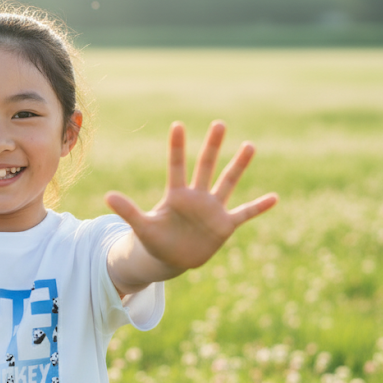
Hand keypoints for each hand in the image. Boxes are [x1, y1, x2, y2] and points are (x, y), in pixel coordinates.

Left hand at [105, 120, 276, 273]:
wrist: (169, 259)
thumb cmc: (154, 241)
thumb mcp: (142, 226)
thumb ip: (128, 211)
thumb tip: (108, 196)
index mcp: (176, 195)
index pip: (177, 165)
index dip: (178, 147)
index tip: (178, 125)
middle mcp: (197, 197)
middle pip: (206, 167)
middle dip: (213, 146)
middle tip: (219, 123)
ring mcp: (212, 210)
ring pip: (228, 183)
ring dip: (239, 166)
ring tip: (250, 145)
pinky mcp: (224, 225)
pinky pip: (245, 214)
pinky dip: (258, 207)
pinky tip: (274, 197)